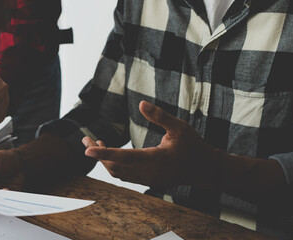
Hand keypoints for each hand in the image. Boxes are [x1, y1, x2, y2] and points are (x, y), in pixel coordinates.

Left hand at [84, 101, 225, 187]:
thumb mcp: (180, 127)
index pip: (124, 157)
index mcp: (156, 159)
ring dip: (104, 160)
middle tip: (87, 140)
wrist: (205, 169)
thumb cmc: (194, 145)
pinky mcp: (148, 182)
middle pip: (115, 166)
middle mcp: (149, 172)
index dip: (104, 154)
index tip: (87, 150)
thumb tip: (141, 103)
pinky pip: (125, 176)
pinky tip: (110, 153)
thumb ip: (160, 116)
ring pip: (118, 173)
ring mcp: (148, 180)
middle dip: (99, 154)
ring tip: (95, 144)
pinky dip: (113, 165)